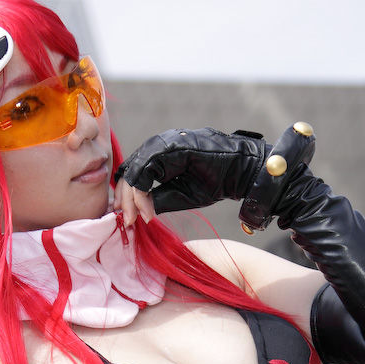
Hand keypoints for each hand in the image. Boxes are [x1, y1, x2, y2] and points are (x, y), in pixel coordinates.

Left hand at [115, 127, 268, 218]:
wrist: (239, 170)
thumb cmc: (214, 182)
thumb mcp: (179, 196)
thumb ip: (157, 200)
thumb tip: (137, 211)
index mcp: (158, 156)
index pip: (133, 175)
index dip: (127, 198)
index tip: (130, 220)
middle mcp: (158, 146)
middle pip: (130, 171)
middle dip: (125, 199)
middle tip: (127, 221)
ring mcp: (164, 142)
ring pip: (135, 169)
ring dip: (131, 196)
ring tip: (134, 217)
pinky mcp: (172, 144)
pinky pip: (147, 167)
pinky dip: (143, 190)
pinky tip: (147, 208)